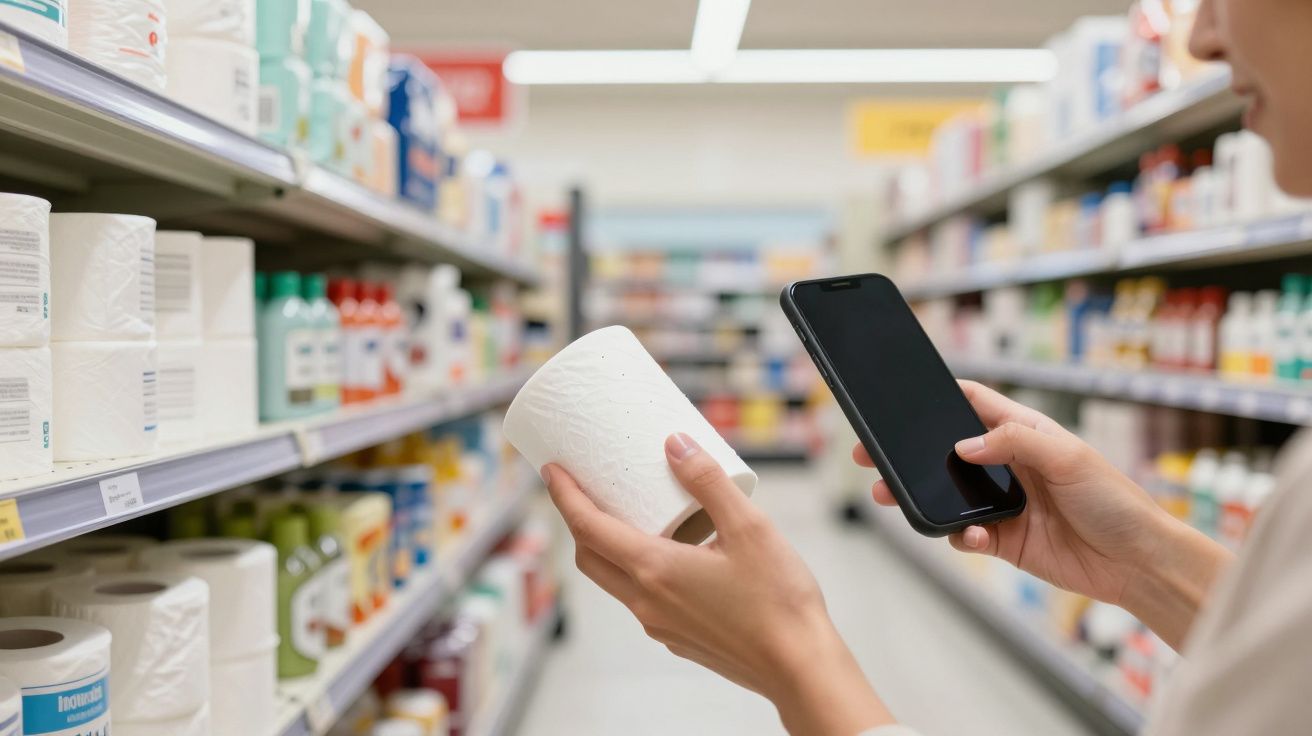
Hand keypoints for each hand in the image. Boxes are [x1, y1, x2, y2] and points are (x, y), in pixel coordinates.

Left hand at [544, 432, 894, 735]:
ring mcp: (659, 624)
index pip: (588, 527)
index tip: (552, 470)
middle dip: (578, 520)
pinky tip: (668, 551)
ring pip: (613, 579)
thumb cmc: (779, 603)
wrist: (799, 667)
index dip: (565, 495)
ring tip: (626, 513)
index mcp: (655, 570)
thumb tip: (674, 445)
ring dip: (607, 545)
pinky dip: (636, 568)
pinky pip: (640, 597)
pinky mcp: (677, 635)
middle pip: (590, 556)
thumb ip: (708, 482)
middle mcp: (646, 601)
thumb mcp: (749, 528)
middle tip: (583, 488)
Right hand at [855, 380, 1232, 647]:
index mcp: (1025, 433)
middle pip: (946, 451)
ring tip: (891, 496)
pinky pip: (965, 534)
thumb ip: (1014, 442)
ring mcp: (1004, 503)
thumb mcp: (1068, 457)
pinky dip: (957, 535)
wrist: (1137, 562)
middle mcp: (1009, 465)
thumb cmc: (1115, 501)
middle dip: (908, 453)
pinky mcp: (1003, 540)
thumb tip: (964, 444)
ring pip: (946, 494)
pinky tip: (967, 535)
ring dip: (919, 496)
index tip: (902, 396)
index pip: (973, 403)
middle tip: (869, 455)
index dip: (940, 397)